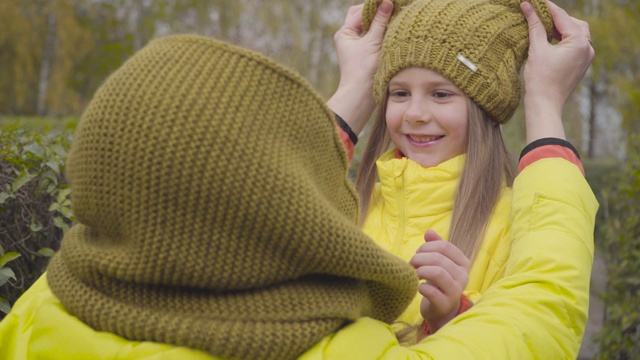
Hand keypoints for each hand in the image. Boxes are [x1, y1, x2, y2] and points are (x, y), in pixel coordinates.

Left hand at [326, 0, 392, 133]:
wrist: (361, 96)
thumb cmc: (363, 71)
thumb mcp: (373, 42)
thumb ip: (380, 21)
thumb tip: (386, 1)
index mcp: (345, 33)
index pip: (359, 11)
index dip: (373, 6)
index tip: (388, 3)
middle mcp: (349, 39)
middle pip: (364, 18)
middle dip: (377, 14)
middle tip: (393, 9)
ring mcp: (357, 48)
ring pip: (370, 29)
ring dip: (382, 24)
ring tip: (395, 21)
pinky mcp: (365, 56)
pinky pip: (375, 39)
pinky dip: (383, 35)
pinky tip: (394, 35)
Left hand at [409, 230, 469, 332]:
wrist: (441, 310)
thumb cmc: (439, 282)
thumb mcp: (439, 262)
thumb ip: (435, 246)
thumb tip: (429, 232)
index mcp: (463, 263)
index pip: (445, 246)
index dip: (427, 247)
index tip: (419, 252)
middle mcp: (463, 276)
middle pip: (438, 258)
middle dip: (420, 258)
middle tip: (412, 264)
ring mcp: (456, 291)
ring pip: (437, 272)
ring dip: (420, 270)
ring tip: (415, 274)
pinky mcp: (445, 304)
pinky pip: (431, 291)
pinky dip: (421, 287)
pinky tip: (418, 287)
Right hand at [521, 0, 594, 142]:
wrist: (545, 105)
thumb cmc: (540, 79)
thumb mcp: (537, 49)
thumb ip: (535, 26)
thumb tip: (528, 7)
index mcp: (580, 42)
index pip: (562, 17)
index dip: (548, 8)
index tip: (535, 2)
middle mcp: (588, 48)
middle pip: (573, 23)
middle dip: (557, 18)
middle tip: (539, 14)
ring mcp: (586, 57)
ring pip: (576, 34)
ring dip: (561, 29)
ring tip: (543, 27)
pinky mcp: (580, 65)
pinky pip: (575, 46)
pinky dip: (564, 40)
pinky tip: (550, 41)